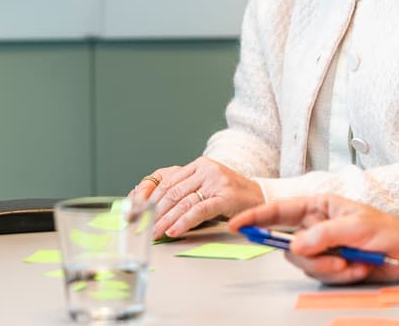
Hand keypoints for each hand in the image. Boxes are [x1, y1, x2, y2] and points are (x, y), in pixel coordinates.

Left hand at [132, 157, 265, 238]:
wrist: (260, 197)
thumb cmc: (230, 194)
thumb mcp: (206, 185)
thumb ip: (185, 189)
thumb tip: (156, 206)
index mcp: (199, 164)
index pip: (167, 180)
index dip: (150, 197)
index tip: (138, 211)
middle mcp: (206, 169)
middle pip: (172, 192)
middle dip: (155, 212)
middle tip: (144, 227)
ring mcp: (216, 181)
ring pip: (183, 202)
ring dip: (166, 220)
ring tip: (155, 233)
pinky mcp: (225, 196)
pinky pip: (199, 210)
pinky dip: (184, 222)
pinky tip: (174, 231)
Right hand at [229, 195, 398, 284]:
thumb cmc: (385, 230)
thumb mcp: (355, 227)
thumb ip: (324, 235)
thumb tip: (296, 246)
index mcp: (318, 206)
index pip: (280, 211)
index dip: (257, 217)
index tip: (237, 224)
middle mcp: (316, 226)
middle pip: (291, 247)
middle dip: (312, 257)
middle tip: (336, 259)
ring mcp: (322, 247)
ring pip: (306, 265)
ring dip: (331, 268)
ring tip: (354, 262)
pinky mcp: (330, 265)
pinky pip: (322, 276)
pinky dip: (341, 275)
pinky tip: (359, 267)